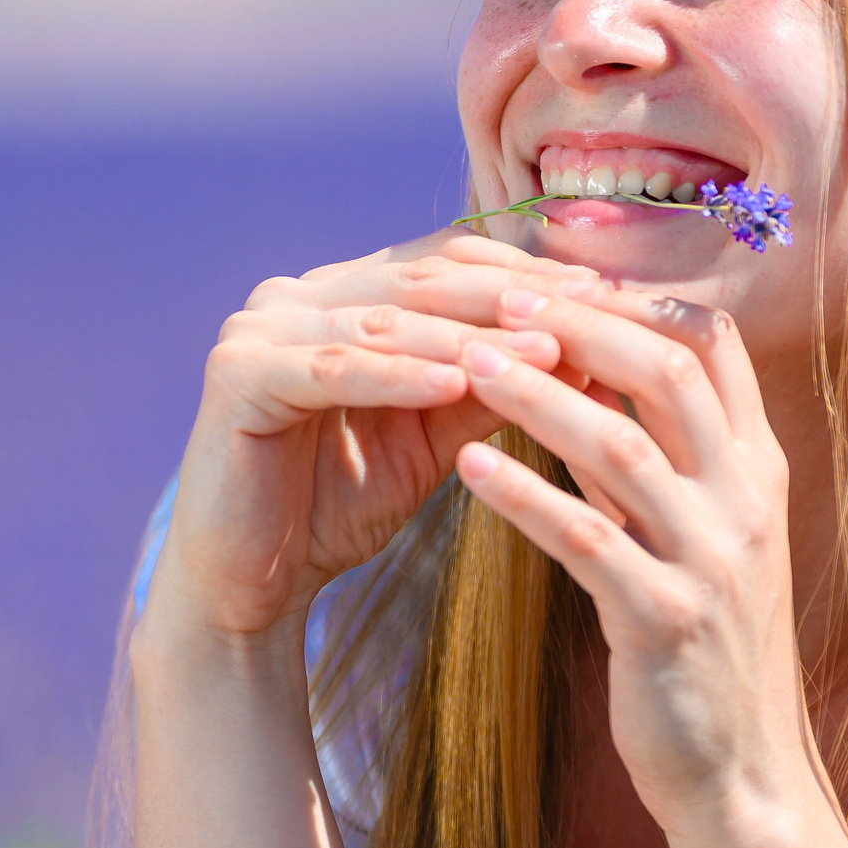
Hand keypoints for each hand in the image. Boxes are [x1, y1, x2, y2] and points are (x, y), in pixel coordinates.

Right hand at [142, 230, 599, 662]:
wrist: (249, 583)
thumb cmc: (340, 508)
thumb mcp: (436, 438)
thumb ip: (494, 388)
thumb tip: (588, 349)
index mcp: (344, 295)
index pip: (449, 263)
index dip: (529, 278)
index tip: (610, 300)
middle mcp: (299, 295)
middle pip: (424, 280)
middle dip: (513, 297)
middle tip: (592, 310)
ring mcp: (261, 326)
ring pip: (386, 321)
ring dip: (471, 335)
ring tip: (546, 351)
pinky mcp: (237, 371)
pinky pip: (334, 368)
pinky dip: (398, 374)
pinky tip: (456, 385)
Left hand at [449, 281, 813, 836]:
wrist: (739, 776)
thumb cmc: (702, 652)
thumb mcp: (694, 539)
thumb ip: (654, 462)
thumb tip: (586, 378)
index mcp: (755, 472)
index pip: (708, 343)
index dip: (629, 298)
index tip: (552, 275)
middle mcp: (745, 504)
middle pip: (669, 371)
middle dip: (580, 324)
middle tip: (498, 296)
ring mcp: (711, 562)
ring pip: (623, 447)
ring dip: (539, 395)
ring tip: (465, 362)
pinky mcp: (665, 624)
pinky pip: (587, 541)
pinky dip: (523, 497)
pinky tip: (464, 467)